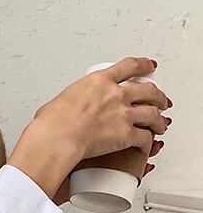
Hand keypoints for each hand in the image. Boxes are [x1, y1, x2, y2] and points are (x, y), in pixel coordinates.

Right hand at [8, 56, 171, 199]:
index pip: (129, 66)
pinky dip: (148, 143)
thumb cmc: (51, 124)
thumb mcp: (57, 102)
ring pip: (153, 114)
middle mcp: (115, 95)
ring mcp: (123, 114)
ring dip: (159, 120)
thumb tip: (59, 110)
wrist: (55, 139)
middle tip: (160, 100)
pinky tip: (148, 146)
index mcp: (98, 81)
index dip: (143, 65)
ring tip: (161, 125)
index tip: (149, 66)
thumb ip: (65, 104)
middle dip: (158, 95)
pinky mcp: (125, 135)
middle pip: (148, 90)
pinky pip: (144, 138)